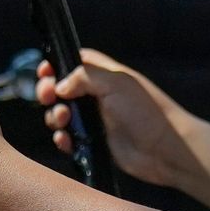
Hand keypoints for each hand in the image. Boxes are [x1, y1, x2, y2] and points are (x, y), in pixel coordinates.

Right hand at [40, 47, 200, 192]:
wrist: (165, 148)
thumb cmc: (146, 111)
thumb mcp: (116, 83)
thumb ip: (84, 76)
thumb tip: (59, 85)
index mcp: (105, 75)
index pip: (75, 62)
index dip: (57, 65)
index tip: (44, 72)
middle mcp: (98, 96)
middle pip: (61, 89)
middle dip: (48, 92)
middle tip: (48, 97)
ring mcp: (96, 120)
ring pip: (62, 114)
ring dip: (55, 117)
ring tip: (64, 120)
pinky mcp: (94, 142)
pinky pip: (69, 139)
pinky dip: (63, 139)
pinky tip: (66, 140)